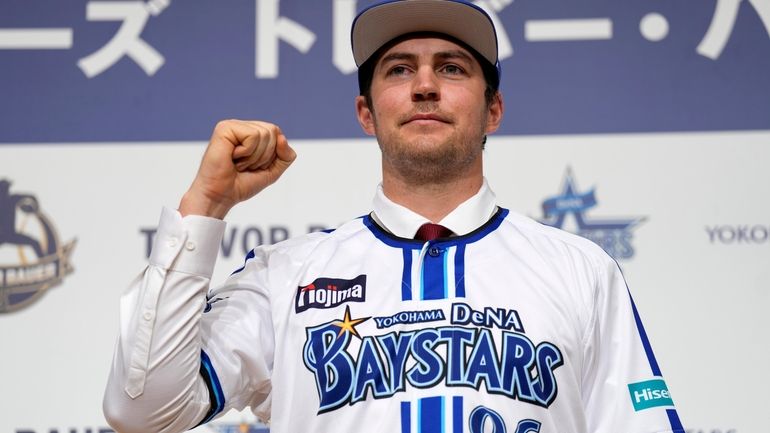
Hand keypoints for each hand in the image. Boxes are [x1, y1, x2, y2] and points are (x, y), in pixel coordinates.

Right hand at [179, 120, 295, 218]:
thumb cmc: (241, 184)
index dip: (273, 154)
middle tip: (246, 165)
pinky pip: (253, 136)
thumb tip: (282, 137)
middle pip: (273, 131)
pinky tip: (232, 157)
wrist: (221, 196)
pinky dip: (247, 153)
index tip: (256, 166)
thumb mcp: (273, 171)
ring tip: (238, 163)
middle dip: (265, 155)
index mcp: (251, 133)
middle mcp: (242, 126)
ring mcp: (232, 126)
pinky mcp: (224, 128)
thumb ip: (285, 156)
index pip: (277, 134)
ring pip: (265, 133)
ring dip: (255, 156)